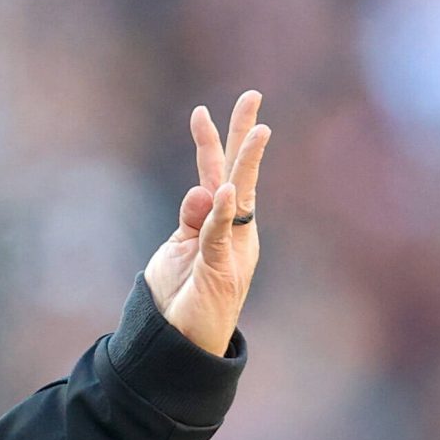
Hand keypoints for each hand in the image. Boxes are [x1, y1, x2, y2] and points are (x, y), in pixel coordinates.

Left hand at [142, 89, 269, 357]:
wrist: (180, 344)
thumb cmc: (180, 298)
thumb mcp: (179, 250)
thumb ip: (191, 220)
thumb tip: (203, 190)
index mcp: (220, 223)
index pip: (217, 174)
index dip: (209, 143)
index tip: (200, 110)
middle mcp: (233, 230)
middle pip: (239, 173)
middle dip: (244, 134)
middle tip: (252, 95)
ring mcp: (231, 248)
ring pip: (242, 197)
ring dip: (248, 163)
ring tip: (260, 130)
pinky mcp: (222, 269)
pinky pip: (221, 234)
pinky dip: (222, 213)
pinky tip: (226, 189)